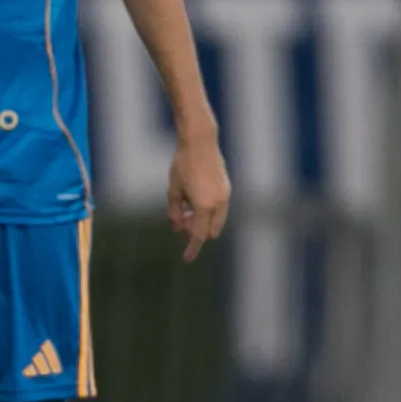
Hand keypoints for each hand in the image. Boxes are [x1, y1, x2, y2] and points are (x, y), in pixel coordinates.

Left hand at [168, 129, 230, 261]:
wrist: (200, 142)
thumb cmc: (183, 165)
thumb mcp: (173, 190)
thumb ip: (174, 211)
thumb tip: (177, 228)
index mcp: (204, 206)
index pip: (198, 235)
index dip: (192, 248)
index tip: (187, 259)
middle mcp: (218, 204)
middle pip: (209, 231)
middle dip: (196, 232)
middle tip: (180, 222)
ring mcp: (225, 196)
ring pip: (216, 221)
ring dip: (202, 222)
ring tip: (186, 209)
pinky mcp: (227, 189)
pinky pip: (219, 209)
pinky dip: (208, 212)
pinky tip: (194, 200)